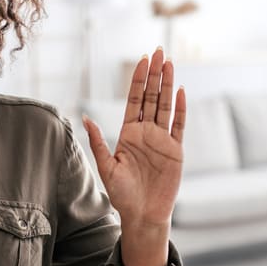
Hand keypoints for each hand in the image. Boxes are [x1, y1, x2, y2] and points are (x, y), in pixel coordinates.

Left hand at [82, 47, 186, 229]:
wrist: (142, 214)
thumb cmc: (122, 194)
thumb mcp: (106, 167)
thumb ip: (98, 142)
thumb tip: (85, 118)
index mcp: (128, 133)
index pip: (134, 99)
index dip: (138, 79)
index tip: (142, 59)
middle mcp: (146, 132)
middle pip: (152, 96)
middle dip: (155, 74)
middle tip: (158, 51)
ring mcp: (162, 140)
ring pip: (166, 105)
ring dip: (168, 84)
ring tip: (170, 63)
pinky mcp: (176, 150)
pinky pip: (179, 125)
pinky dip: (181, 108)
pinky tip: (181, 90)